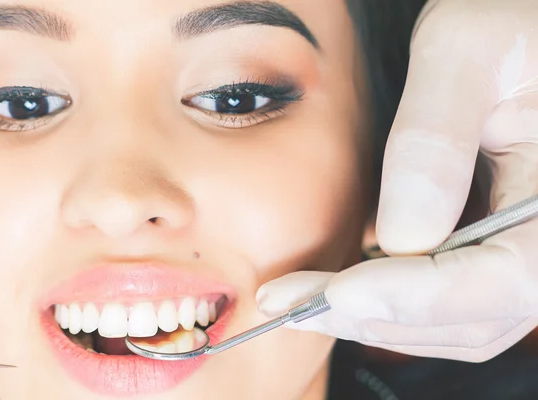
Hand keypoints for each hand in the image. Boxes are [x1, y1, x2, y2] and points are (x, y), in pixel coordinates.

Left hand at [256, 0, 537, 362]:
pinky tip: (342, 285)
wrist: (515, 35)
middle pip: (472, 316)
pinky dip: (393, 304)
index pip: (503, 280)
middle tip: (289, 303)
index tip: (333, 292)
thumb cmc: (501, 23)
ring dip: (376, 318)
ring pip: (459, 322)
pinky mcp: (497, 252)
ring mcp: (527, 251)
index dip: (412, 296)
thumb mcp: (466, 52)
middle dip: (374, 315)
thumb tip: (400, 236)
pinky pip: (450, 303)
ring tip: (304, 299)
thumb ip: (434, 139)